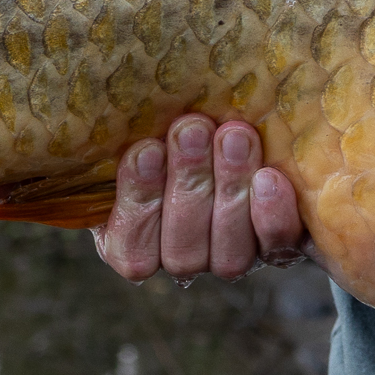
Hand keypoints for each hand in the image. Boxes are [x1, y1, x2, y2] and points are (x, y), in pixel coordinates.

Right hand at [91, 115, 308, 282]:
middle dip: (188, 183)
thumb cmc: (177, 125)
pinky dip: (273, 215)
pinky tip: (269, 177)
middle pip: (183, 250)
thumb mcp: (143, 132)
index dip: (138, 200)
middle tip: (194, 130)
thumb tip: (95, 114)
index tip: (146, 149)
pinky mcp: (280, 249)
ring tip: (234, 137)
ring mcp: (233, 258)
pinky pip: (277, 247)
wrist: (243, 126)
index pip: (130, 248)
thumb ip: (128, 137)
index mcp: (137, 244)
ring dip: (230, 189)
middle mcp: (185, 259)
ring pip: (229, 253)